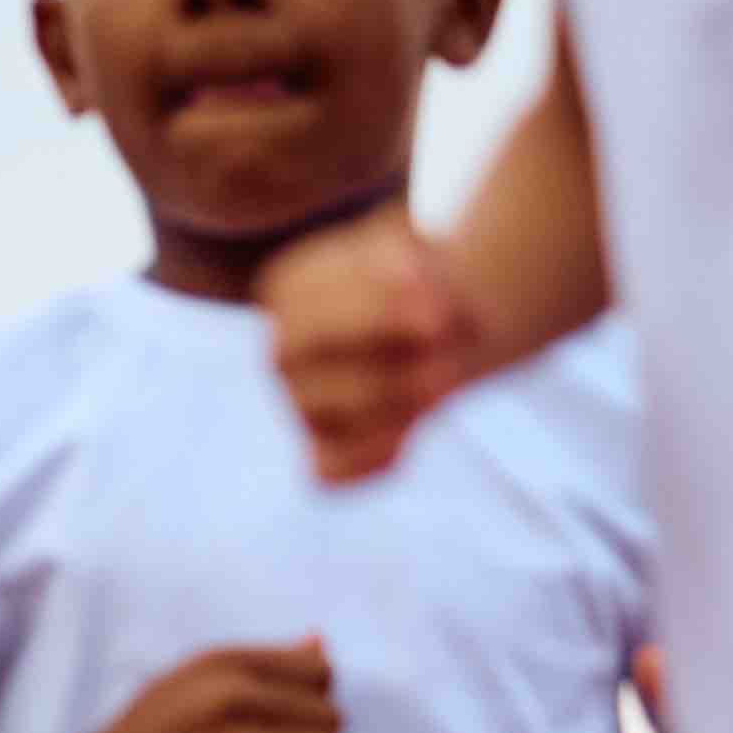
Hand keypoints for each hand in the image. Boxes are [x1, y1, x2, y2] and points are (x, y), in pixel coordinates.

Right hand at [258, 204, 482, 483]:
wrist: (448, 328)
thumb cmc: (433, 287)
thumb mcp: (432, 261)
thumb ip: (425, 279)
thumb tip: (432, 317)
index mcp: (290, 289)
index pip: (297, 295)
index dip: (364, 295)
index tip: (429, 286)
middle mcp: (284, 350)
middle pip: (292, 348)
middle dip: (371, 336)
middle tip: (440, 331)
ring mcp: (301, 406)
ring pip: (320, 410)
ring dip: (391, 395)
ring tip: (446, 379)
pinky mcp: (325, 452)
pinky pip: (328, 472)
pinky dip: (369, 457)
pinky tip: (411, 435)